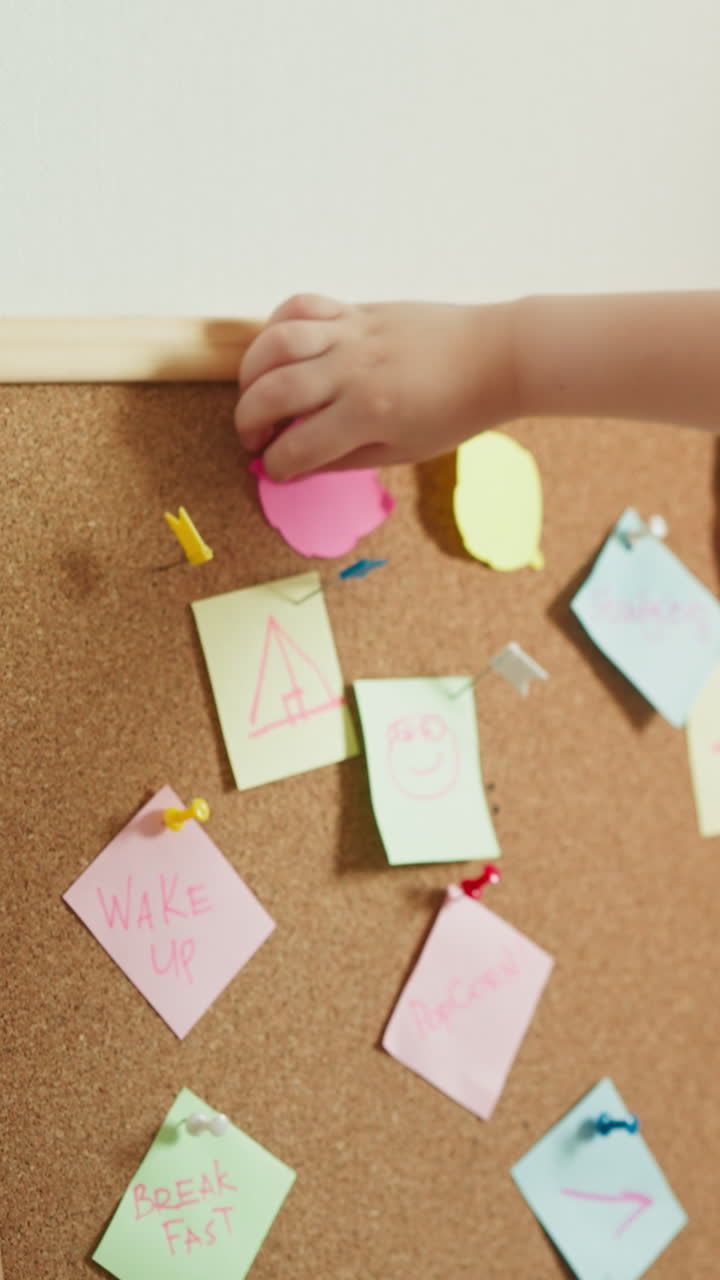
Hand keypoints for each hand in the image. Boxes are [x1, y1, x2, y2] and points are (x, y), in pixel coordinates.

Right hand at [234, 293, 516, 479]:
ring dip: (250, 372)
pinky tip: (278, 351)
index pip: (297, 447)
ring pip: (275, 342)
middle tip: (254, 439)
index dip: (278, 466)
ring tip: (255, 394)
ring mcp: (353, 333)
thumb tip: (297, 465)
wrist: (496, 356)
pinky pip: (301, 305)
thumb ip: (344, 459)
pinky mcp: (357, 309)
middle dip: (248, 423)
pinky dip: (276, 324)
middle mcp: (353, 370)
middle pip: (273, 393)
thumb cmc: (455, 411)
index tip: (277, 470)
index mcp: (368, 414)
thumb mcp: (403, 452)